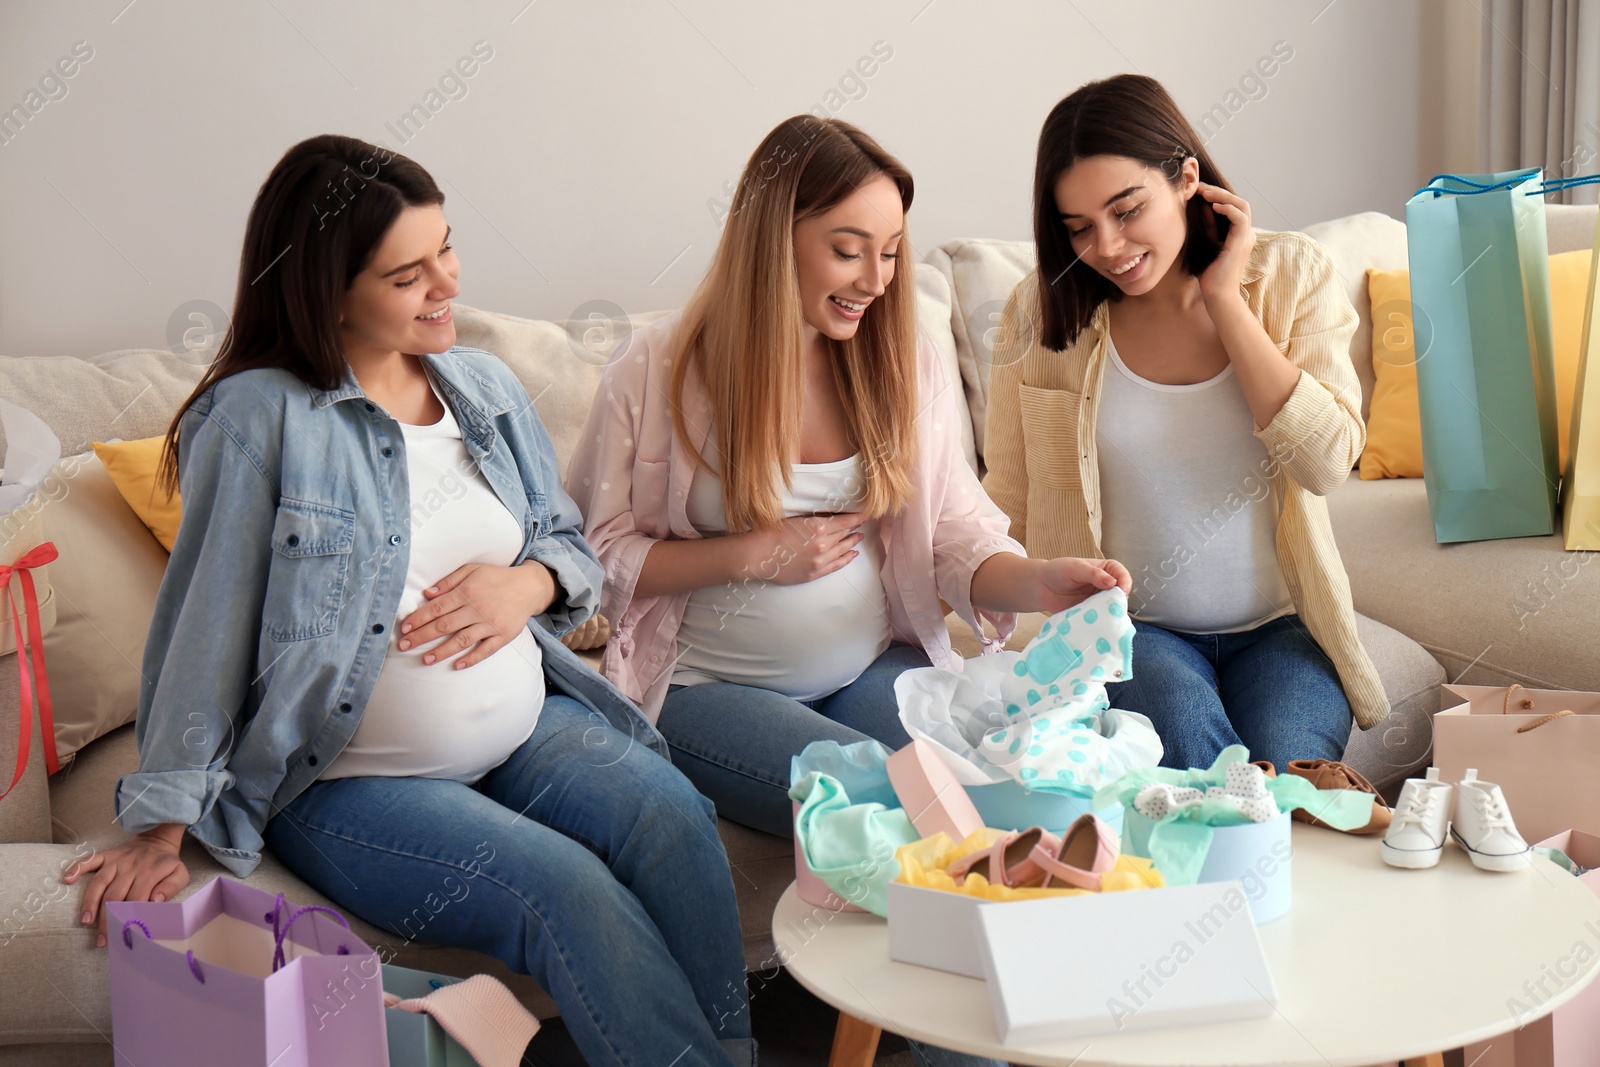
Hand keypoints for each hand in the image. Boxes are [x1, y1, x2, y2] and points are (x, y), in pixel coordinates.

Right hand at [63, 827, 188, 947]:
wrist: (158, 840)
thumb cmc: (167, 863)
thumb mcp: (180, 873)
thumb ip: (171, 888)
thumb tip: (155, 901)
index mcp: (149, 874)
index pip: (135, 900)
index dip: (127, 918)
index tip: (121, 935)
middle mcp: (130, 867)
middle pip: (114, 896)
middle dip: (107, 919)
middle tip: (102, 939)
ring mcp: (116, 861)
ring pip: (99, 883)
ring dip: (90, 902)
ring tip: (86, 921)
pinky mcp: (107, 855)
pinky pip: (89, 860)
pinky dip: (76, 868)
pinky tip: (67, 880)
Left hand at [398, 561, 555, 668]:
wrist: (529, 587)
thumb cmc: (497, 577)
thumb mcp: (473, 570)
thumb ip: (449, 581)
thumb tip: (427, 594)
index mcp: (467, 592)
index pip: (437, 608)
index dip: (419, 618)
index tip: (404, 628)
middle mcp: (477, 609)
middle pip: (444, 626)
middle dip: (422, 637)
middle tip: (404, 646)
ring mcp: (490, 624)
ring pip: (461, 640)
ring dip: (442, 651)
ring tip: (426, 660)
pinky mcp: (503, 635)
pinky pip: (486, 650)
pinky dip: (471, 658)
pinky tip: (457, 665)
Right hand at [740, 512, 865, 585]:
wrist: (758, 555)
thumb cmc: (771, 533)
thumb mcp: (797, 520)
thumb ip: (816, 521)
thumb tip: (831, 520)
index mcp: (818, 528)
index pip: (845, 522)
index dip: (857, 518)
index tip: (865, 515)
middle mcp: (823, 544)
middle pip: (845, 535)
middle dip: (854, 529)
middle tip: (862, 525)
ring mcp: (820, 561)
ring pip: (843, 550)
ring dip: (852, 543)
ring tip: (859, 537)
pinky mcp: (814, 573)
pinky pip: (836, 566)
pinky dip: (846, 559)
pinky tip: (852, 554)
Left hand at [1036, 557, 1131, 613]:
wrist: (1041, 587)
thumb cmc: (1058, 571)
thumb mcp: (1076, 567)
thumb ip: (1093, 574)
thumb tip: (1112, 582)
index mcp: (1105, 570)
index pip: (1121, 574)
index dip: (1125, 581)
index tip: (1122, 590)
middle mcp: (1105, 585)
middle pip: (1121, 593)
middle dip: (1120, 600)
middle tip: (1114, 607)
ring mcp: (1099, 601)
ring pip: (1113, 608)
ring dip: (1111, 613)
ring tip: (1106, 617)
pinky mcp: (1092, 614)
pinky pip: (1101, 619)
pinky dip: (1102, 622)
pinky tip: (1099, 625)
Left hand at [1196, 182, 1255, 306]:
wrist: (1217, 295)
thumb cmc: (1210, 274)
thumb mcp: (1207, 243)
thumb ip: (1208, 226)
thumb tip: (1204, 206)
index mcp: (1238, 234)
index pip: (1232, 207)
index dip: (1216, 196)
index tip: (1198, 191)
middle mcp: (1245, 233)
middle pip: (1238, 202)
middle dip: (1218, 191)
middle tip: (1199, 186)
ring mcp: (1246, 237)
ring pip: (1242, 206)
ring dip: (1222, 196)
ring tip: (1204, 192)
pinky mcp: (1242, 242)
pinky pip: (1240, 217)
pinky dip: (1228, 208)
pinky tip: (1213, 206)